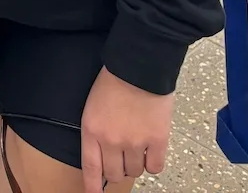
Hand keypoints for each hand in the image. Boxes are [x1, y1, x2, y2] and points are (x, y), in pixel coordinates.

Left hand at [80, 67, 173, 191]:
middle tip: (120, 158)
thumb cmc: (114, 81)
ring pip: (134, 171)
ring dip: (134, 164)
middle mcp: (112, 141)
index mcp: (92, 130)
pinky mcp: (157, 141)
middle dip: (116, 170)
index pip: (90, 168)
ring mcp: (135, 143)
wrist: (139, 67)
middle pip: (114, 174)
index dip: (91, 185)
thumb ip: (96, 131)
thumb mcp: (93, 106)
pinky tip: (150, 152)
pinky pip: (155, 167)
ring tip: (136, 147)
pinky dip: (152, 164)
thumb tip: (102, 155)